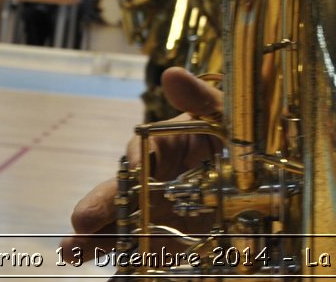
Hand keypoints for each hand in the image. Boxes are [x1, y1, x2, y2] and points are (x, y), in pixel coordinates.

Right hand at [64, 67, 225, 257]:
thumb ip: (202, 98)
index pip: (143, 149)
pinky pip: (151, 247)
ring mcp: (161, 210)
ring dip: (99, 237)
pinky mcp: (174, 236)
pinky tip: (113, 261)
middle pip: (123, 192)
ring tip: (71, 252)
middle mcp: (155, 178)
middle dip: (101, 205)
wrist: (263, 171)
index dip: (136, 159)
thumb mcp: (227, 113)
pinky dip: (134, 254)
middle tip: (81, 221)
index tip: (135, 169)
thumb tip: (171, 74)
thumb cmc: (239, 131)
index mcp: (166, 145)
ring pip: (126, 223)